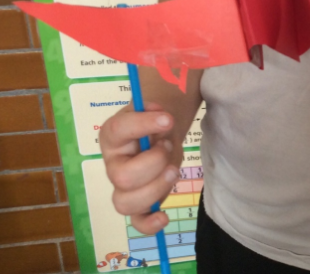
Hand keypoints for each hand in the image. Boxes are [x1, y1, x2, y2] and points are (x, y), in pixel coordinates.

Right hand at [99, 102, 179, 234]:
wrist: (161, 131)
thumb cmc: (154, 122)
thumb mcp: (155, 109)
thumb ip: (156, 109)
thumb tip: (161, 115)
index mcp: (112, 136)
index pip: (118, 130)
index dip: (143, 124)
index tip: (168, 118)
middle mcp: (113, 164)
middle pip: (122, 177)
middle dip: (154, 162)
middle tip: (168, 146)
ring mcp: (124, 187)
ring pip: (126, 202)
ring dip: (156, 187)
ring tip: (172, 169)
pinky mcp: (140, 202)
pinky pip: (137, 221)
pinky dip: (149, 224)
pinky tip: (164, 216)